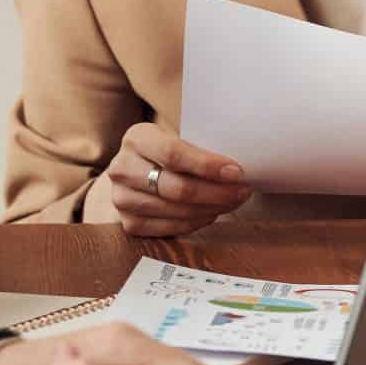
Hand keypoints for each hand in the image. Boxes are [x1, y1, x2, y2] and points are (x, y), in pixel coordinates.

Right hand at [98, 122, 249, 236]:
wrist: (139, 169)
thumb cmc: (170, 150)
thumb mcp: (180, 136)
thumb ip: (202, 147)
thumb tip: (238, 168)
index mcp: (137, 138)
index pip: (174, 154)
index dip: (207, 166)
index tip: (236, 172)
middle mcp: (122, 168)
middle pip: (176, 188)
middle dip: (217, 192)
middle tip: (243, 191)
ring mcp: (122, 198)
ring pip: (176, 210)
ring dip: (212, 208)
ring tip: (234, 201)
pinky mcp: (129, 223)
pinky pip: (170, 228)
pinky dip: (197, 221)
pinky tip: (213, 212)